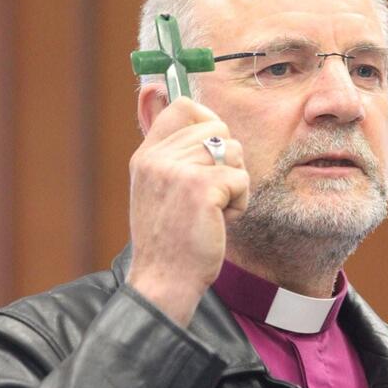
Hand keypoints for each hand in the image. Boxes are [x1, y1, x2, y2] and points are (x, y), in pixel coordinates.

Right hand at [126, 97, 248, 325]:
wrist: (163, 281)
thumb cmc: (170, 239)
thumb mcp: (158, 189)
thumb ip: (174, 156)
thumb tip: (206, 125)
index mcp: (146, 155)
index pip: (181, 106)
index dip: (206, 118)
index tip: (213, 147)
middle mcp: (158, 157)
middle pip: (218, 128)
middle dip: (227, 160)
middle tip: (212, 193)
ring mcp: (178, 170)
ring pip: (234, 151)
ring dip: (234, 182)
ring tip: (214, 209)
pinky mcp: (202, 188)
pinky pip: (240, 178)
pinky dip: (239, 203)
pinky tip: (220, 221)